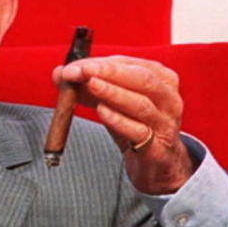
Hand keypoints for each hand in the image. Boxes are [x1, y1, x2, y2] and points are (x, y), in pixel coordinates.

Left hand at [54, 55, 194, 194]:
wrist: (157, 163)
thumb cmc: (136, 125)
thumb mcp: (112, 102)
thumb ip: (86, 87)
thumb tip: (59, 74)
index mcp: (160, 79)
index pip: (128, 64)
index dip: (99, 63)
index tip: (74, 66)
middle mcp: (168, 99)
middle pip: (141, 79)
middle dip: (108, 72)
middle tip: (80, 71)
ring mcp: (165, 124)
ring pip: (142, 104)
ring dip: (113, 92)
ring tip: (91, 84)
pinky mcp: (157, 148)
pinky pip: (139, 132)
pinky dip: (119, 120)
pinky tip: (102, 111)